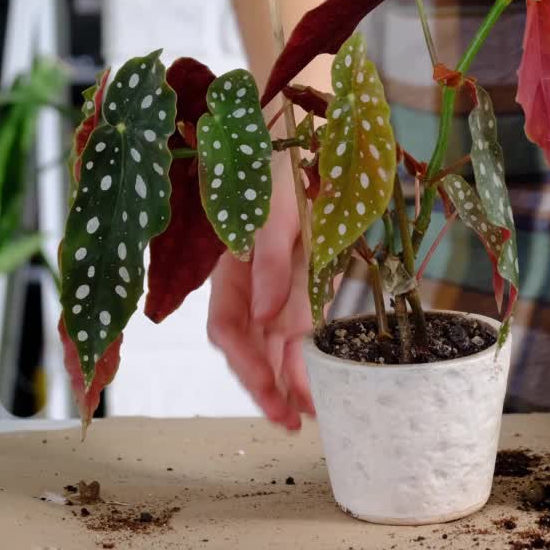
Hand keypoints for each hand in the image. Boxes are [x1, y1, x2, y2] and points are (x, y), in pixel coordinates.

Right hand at [206, 158, 314, 429]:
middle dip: (267, 388)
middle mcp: (249, 282)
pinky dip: (307, 356)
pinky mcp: (303, 277)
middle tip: (291, 425)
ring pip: (274, 343)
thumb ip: (271, 263)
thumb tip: (264, 320)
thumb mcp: (276, 210)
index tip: (273, 398)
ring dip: (288, 380)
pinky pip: (300, 325)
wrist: (305, 125)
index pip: (229, 331)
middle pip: (250, 347)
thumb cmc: (279, 163)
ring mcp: (275, 282)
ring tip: (309, 416)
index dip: (248, 368)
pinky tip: (319, 381)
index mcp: (230, 267)